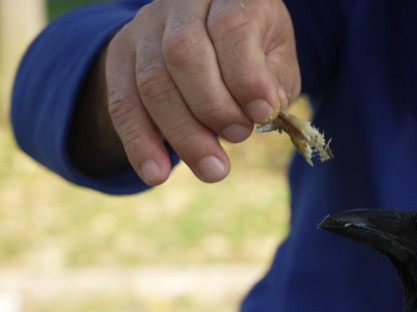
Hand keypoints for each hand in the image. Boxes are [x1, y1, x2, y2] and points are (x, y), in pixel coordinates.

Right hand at [71, 0, 299, 184]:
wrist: (210, 33)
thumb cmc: (256, 51)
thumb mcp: (278, 58)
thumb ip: (275, 80)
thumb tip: (264, 108)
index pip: (231, 27)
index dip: (247, 76)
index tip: (264, 114)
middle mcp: (183, 2)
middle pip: (184, 55)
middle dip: (213, 108)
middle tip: (239, 137)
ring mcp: (146, 26)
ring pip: (152, 82)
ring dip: (183, 134)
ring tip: (213, 170)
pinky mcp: (122, 54)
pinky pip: (122, 102)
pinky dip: (139, 142)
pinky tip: (156, 174)